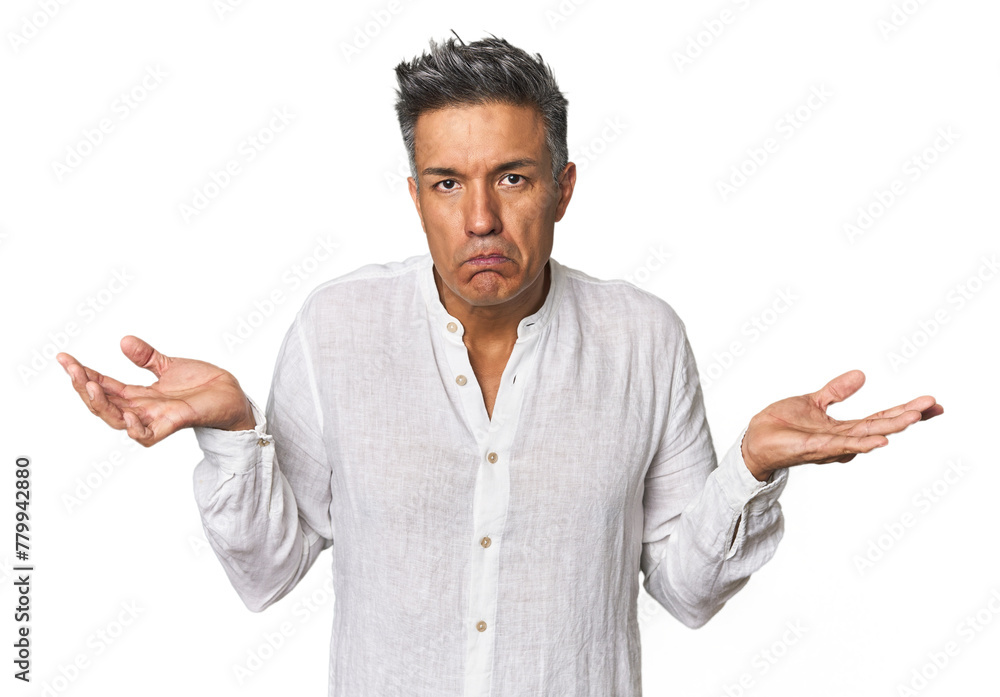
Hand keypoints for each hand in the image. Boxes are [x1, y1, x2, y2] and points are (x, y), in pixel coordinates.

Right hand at [56, 335, 256, 446]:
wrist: (232, 395)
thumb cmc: (203, 385)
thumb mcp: (169, 365)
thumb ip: (146, 357)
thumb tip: (124, 341)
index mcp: (139, 395)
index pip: (104, 386)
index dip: (83, 374)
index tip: (64, 358)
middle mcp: (142, 409)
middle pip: (103, 404)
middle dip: (83, 387)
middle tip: (71, 369)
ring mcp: (156, 418)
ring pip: (117, 419)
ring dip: (101, 405)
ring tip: (89, 386)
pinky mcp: (173, 424)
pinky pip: (147, 435)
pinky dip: (134, 429)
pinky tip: (126, 415)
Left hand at [741, 369, 943, 480]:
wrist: (755, 438)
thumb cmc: (782, 424)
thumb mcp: (814, 402)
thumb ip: (837, 392)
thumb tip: (862, 374)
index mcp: (843, 428)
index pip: (880, 418)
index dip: (905, 410)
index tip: (931, 403)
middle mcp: (842, 440)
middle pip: (880, 427)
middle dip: (906, 417)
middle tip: (933, 406)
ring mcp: (830, 446)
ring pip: (866, 436)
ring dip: (890, 427)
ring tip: (913, 418)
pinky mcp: (814, 448)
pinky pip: (841, 447)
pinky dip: (861, 444)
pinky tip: (880, 442)